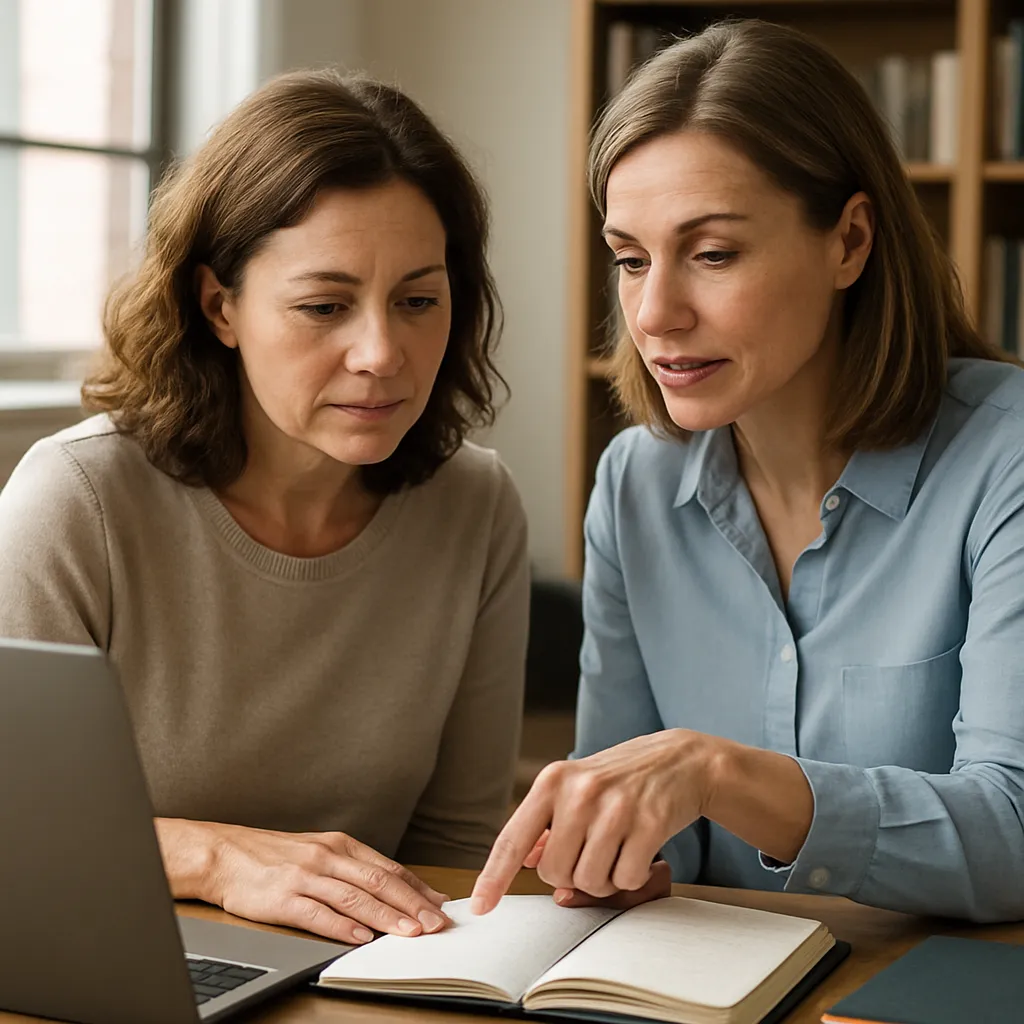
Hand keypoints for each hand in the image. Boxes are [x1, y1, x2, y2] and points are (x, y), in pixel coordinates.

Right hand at [156, 818, 451, 943]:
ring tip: (408, 932)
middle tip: (436, 923)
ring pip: (354, 897)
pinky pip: (317, 913)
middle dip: (412, 903)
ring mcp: (305, 876)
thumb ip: (353, 871)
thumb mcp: (320, 853)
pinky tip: (359, 937)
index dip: (417, 888)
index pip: (389, 868)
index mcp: (341, 845)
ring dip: (385, 916)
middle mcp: (327, 857)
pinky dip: (341, 926)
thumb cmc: (275, 857)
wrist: (224, 854)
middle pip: (379, 881)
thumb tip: (392, 892)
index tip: (441, 905)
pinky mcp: (283, 897)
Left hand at [471, 729, 712, 913]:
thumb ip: (548, 823)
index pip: (513, 838)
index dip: (494, 877)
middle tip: (593, 851)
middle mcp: (580, 792)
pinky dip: (633, 877)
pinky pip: (626, 879)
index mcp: (553, 781)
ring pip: (590, 882)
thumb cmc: (622, 778)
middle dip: (572, 875)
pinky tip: (641, 851)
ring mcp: (615, 808)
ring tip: (618, 848)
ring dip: (605, 878)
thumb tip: (527, 860)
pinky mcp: (649, 824)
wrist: (681, 759)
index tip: (480, 906)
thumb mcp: (577, 786)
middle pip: (554, 874)